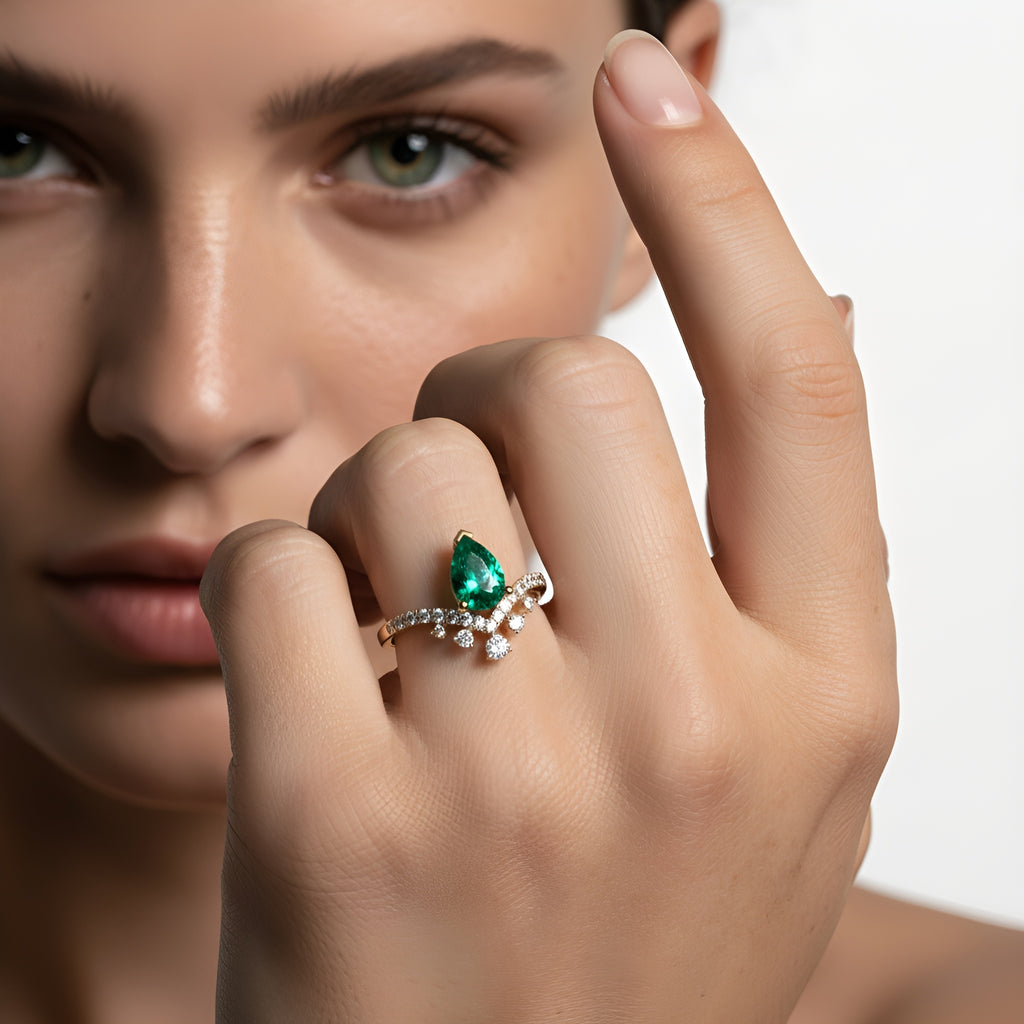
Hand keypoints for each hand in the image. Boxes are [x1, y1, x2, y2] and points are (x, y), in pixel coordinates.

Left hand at [202, 30, 895, 1022]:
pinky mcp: (343, 817)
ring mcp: (517, 776)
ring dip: (375, 516)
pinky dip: (272, 598)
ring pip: (398, 461)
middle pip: (559, 382)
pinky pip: (275, 566)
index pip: (794, 377)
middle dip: (485, 394)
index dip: (723, 199)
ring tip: (404, 648)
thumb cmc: (623, 947)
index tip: (650, 77)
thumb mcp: (770, 766)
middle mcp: (693, 722)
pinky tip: (318, 704)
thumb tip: (820, 303)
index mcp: (820, 694)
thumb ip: (789, 552)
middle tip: (465, 491)